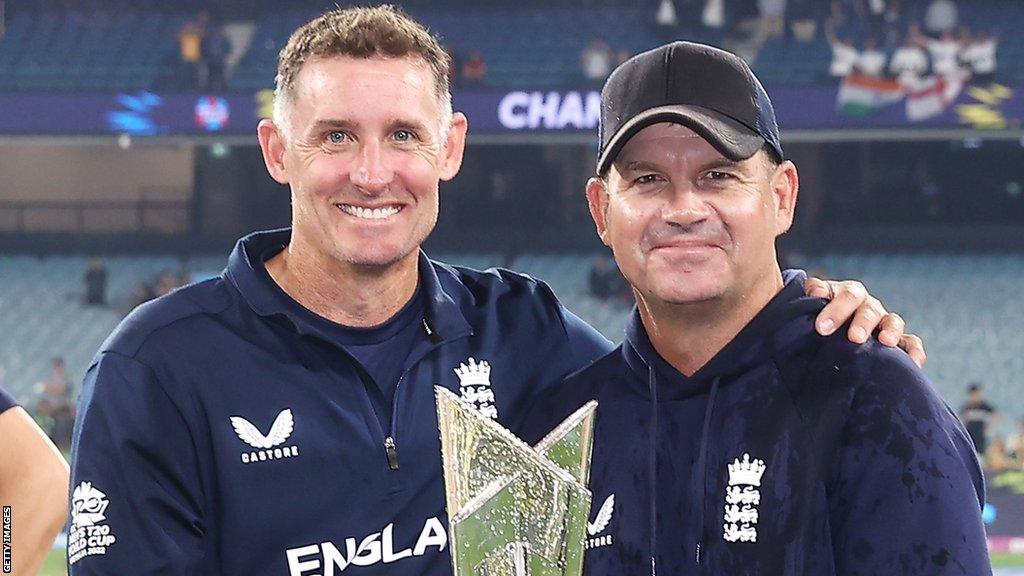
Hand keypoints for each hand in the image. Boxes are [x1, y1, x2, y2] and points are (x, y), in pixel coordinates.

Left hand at [805, 277, 926, 367]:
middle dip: (861, 322)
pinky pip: (910, 342)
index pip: (845, 295)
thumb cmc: (814, 318)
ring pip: (893, 321)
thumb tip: (813, 292)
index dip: (835, 309)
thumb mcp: (807, 305)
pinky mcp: (896, 341)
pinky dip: (913, 350)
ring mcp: (883, 322)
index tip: (821, 328)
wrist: (824, 332)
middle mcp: (867, 306)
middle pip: (869, 309)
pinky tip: (913, 363)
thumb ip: (810, 295)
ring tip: (885, 342)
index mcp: (846, 294)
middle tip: (853, 338)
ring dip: (891, 330)